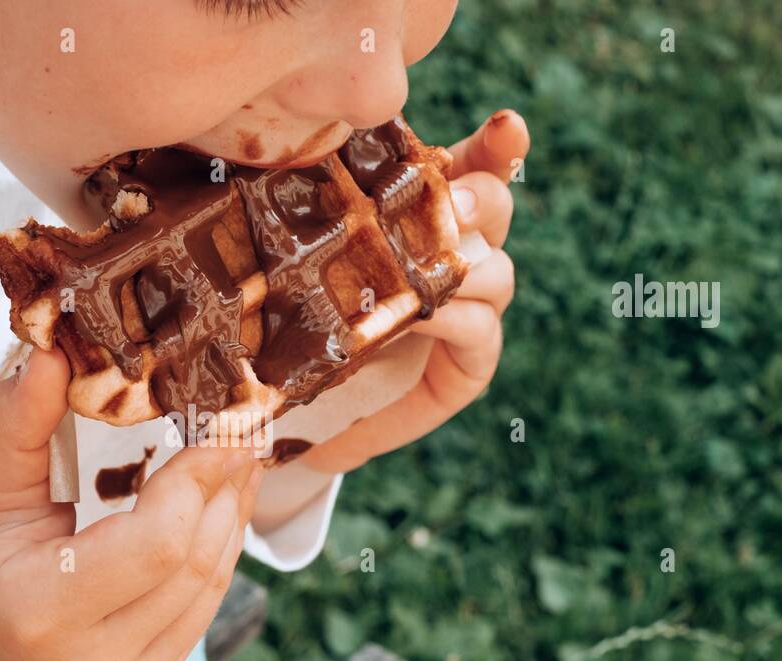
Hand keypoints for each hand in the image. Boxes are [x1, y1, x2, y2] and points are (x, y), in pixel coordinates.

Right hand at [0, 348, 261, 660]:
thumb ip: (18, 423)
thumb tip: (55, 352)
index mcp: (40, 612)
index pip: (156, 545)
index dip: (198, 480)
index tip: (220, 424)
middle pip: (194, 566)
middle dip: (225, 490)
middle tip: (243, 428)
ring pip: (208, 589)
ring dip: (232, 519)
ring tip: (241, 459)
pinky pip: (201, 611)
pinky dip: (216, 553)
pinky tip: (221, 508)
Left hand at [297, 109, 530, 473]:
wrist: (302, 414)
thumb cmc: (299, 325)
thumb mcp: (297, 264)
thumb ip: (307, 218)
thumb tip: (273, 160)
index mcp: (424, 216)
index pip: (473, 167)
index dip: (498, 145)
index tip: (508, 125)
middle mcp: (457, 254)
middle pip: (493, 207)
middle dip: (481, 196)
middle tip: (453, 200)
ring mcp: (472, 309)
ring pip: (495, 270)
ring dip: (464, 265)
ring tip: (429, 266)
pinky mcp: (470, 363)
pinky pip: (480, 329)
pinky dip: (455, 319)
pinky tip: (424, 315)